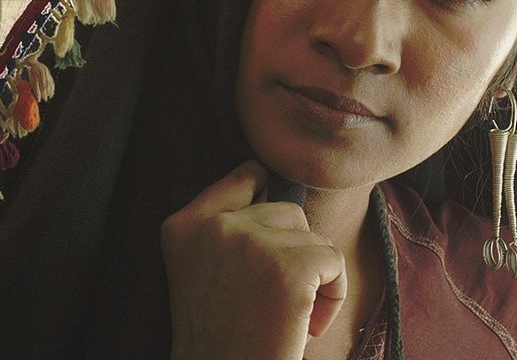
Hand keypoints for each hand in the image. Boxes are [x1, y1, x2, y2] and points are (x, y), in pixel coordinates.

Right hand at [161, 161, 346, 359]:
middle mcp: (214, 226)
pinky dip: (333, 297)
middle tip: (276, 300)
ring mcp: (251, 242)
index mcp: (183, 226)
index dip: (268, 202)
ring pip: (312, 235)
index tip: (271, 242)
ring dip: (313, 276)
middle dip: (294, 252)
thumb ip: (222, 230)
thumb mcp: (198, 271)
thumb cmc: (219, 340)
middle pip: (286, 210)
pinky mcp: (290, 266)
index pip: (244, 176)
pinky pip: (334, 260)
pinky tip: (306, 327)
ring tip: (288, 317)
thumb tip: (271, 186)